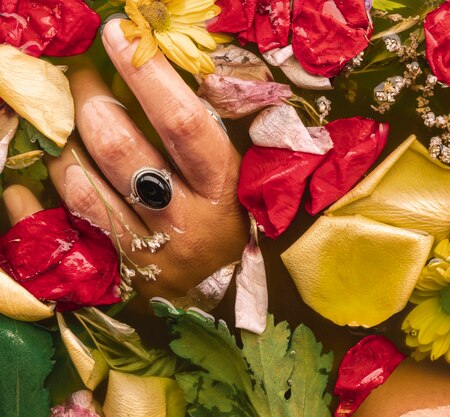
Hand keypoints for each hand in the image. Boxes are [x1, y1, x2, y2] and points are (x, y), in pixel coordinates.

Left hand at [4, 20, 248, 307]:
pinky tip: (29, 175)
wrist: (224, 289)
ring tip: (61, 124)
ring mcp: (148, 254)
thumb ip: (199, 132)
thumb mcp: (230, 176)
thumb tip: (152, 71)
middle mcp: (186, 225)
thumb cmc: (231, 218)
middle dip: (90, 101)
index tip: (117, 33)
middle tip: (81, 78)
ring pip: (82, 188)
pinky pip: (61, 229)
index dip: (147, 75)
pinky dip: (35, 196)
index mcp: (223, 191)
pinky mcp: (118, 276)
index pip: (182, 124)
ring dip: (61, 143)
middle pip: (121, 151)